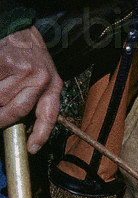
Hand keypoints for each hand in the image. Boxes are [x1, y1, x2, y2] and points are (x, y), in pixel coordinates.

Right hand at [0, 26, 62, 153]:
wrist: (19, 29)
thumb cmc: (29, 58)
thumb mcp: (42, 78)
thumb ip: (35, 100)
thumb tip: (22, 127)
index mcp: (53, 85)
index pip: (50, 114)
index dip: (41, 134)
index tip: (33, 149)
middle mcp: (41, 78)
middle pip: (17, 110)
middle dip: (1, 120)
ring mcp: (21, 69)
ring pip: (0, 99)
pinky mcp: (2, 61)